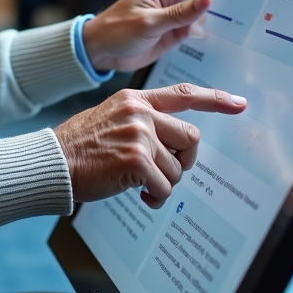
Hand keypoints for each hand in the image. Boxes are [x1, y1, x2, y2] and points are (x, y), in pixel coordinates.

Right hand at [54, 84, 246, 206]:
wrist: (53, 162)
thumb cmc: (79, 146)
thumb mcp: (109, 116)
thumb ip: (140, 120)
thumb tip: (169, 142)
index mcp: (135, 100)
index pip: (183, 95)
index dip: (215, 100)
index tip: (239, 104)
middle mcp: (140, 114)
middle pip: (190, 138)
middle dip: (184, 160)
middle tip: (165, 171)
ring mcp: (139, 136)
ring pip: (177, 168)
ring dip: (163, 183)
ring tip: (140, 185)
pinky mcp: (136, 161)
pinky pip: (164, 187)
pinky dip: (154, 198)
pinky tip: (138, 195)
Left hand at [81, 0, 251, 73]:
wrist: (100, 52)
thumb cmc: (116, 31)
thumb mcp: (149, 23)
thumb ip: (180, 13)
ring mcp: (173, 15)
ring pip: (202, 16)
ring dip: (210, 20)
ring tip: (224, 20)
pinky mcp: (173, 32)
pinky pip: (194, 30)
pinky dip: (201, 33)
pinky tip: (207, 37)